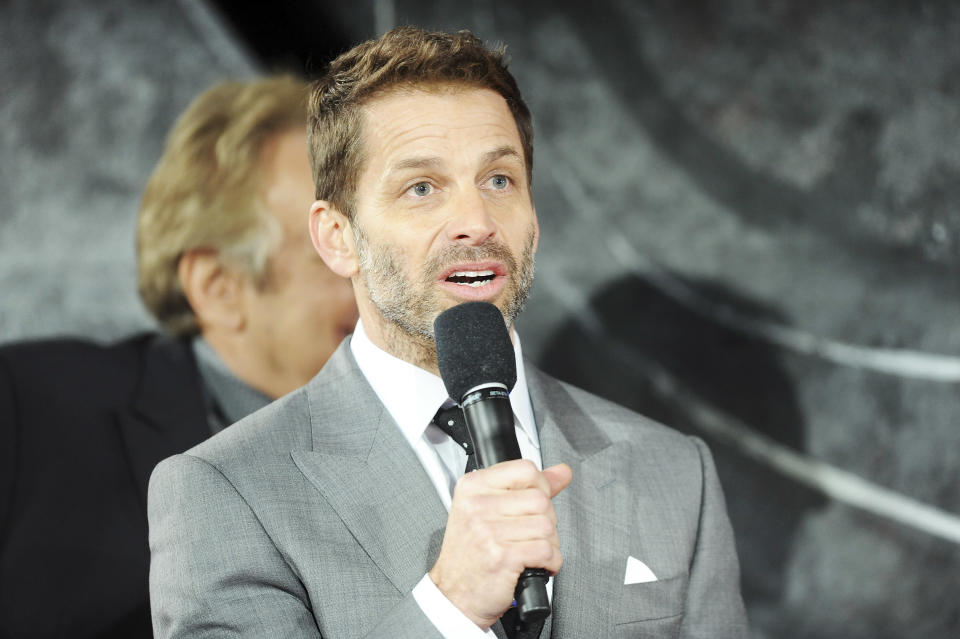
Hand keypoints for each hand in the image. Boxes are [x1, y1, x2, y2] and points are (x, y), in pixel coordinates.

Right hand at [428, 460, 572, 628]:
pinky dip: (550, 561)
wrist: (454, 594)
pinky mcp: (502, 557)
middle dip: (546, 520)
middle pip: (540, 499)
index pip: (525, 469)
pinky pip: (546, 551)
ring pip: (547, 525)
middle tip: (530, 534)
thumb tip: (562, 472)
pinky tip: (536, 564)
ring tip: (531, 550)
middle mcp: (477, 505)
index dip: (539, 487)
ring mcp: (488, 531)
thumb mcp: (489, 510)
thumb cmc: (471, 553)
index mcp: (473, 487)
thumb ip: (528, 488)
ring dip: (549, 543)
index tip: (533, 504)